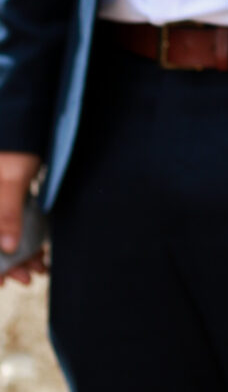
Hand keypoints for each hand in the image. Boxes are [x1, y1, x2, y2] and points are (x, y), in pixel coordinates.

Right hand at [0, 153, 45, 285]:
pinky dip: (24, 239)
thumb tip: (7, 247)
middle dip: (8, 264)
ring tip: (39, 268)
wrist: (26, 130)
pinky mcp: (7, 204)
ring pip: (2, 239)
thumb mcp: (11, 182)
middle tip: (29, 277)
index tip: (3, 282)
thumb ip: (7, 214)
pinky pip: (12, 228)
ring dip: (18, 255)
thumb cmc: (15, 151)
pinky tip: (39, 251)